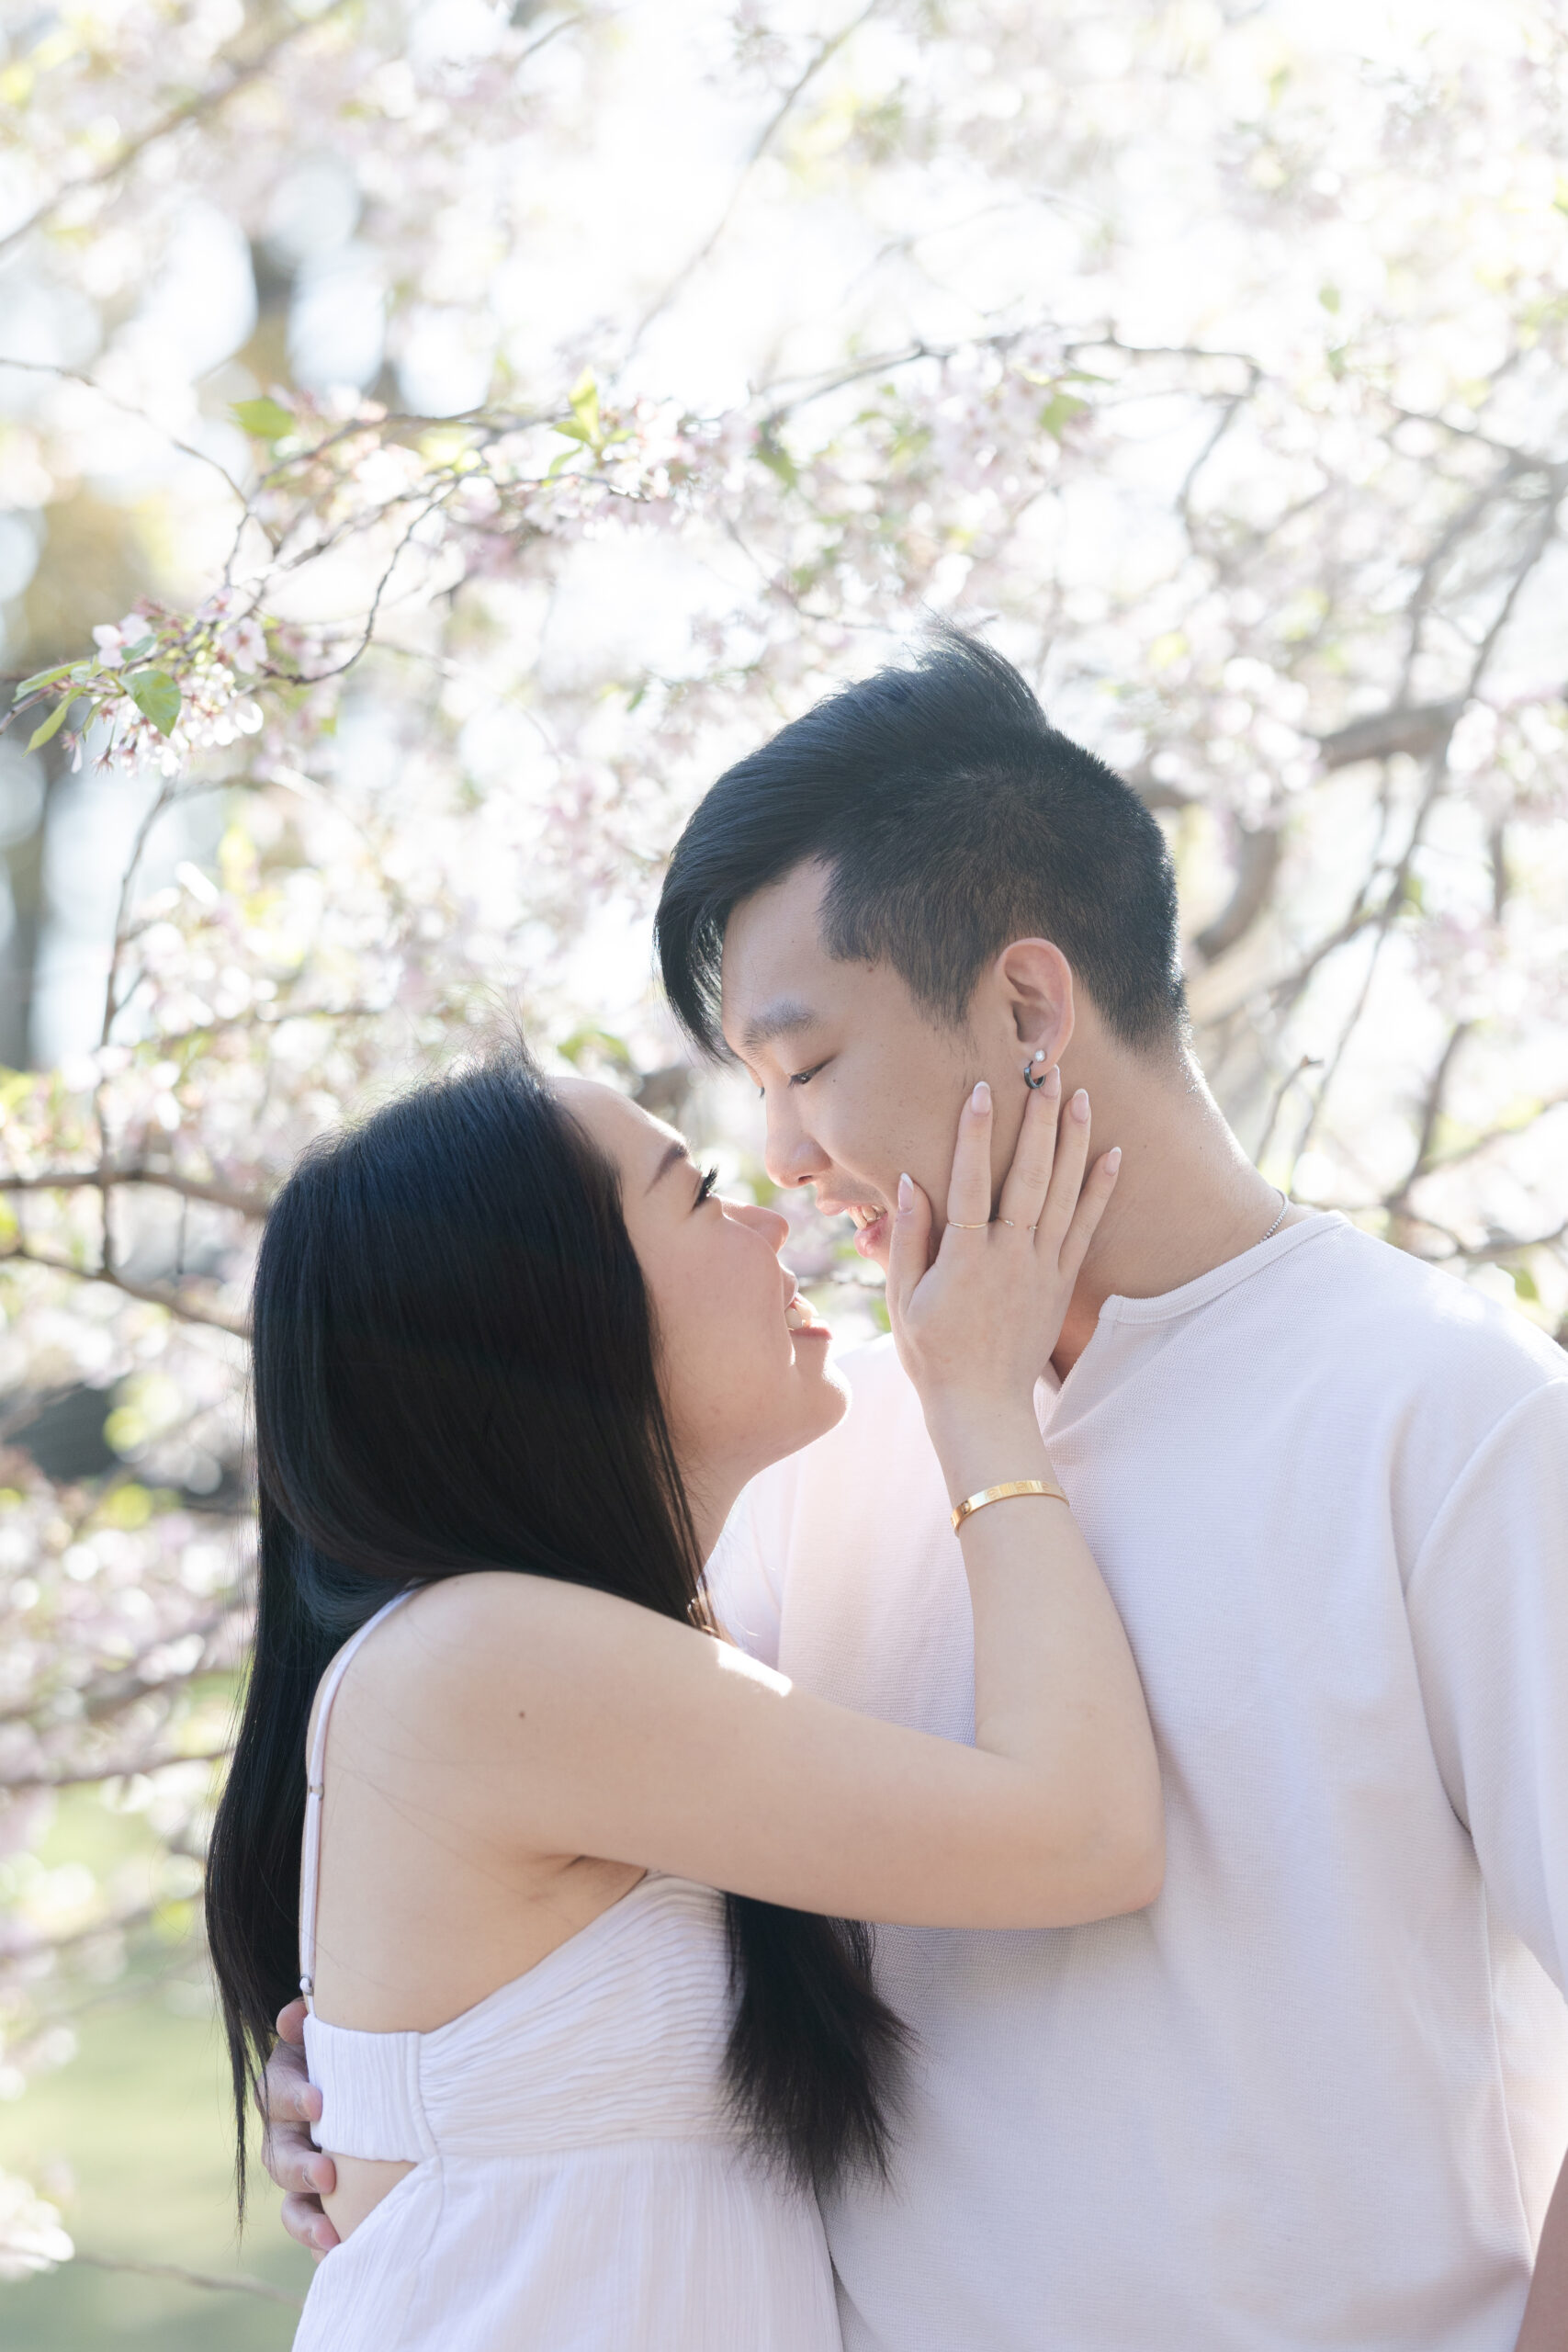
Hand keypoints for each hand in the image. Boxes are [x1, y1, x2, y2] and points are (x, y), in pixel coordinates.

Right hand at [260, 1999, 338, 2257]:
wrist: (365, 2075)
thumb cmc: (350, 2046)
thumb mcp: (331, 2028)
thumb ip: (311, 2018)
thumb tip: (293, 2016)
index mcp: (284, 2085)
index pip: (277, 2090)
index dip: (294, 2097)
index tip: (321, 2103)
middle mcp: (284, 2132)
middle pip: (279, 2155)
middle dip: (300, 2167)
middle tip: (327, 2174)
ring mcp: (300, 2169)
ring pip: (290, 2202)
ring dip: (306, 2222)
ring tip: (331, 2237)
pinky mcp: (319, 2200)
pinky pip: (313, 2227)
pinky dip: (322, 2243)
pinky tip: (342, 2256)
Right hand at [887, 1070, 1116, 1422]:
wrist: (983, 1406)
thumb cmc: (932, 1353)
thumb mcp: (902, 1300)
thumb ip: (906, 1239)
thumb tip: (909, 1182)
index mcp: (964, 1259)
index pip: (968, 1181)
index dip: (974, 1134)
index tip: (981, 1090)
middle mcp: (1008, 1257)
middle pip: (1027, 1176)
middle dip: (1037, 1122)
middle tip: (1046, 1076)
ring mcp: (1040, 1268)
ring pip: (1061, 1194)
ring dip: (1072, 1143)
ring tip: (1080, 1097)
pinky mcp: (1060, 1282)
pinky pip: (1085, 1228)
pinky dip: (1099, 1190)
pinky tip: (1111, 1154)